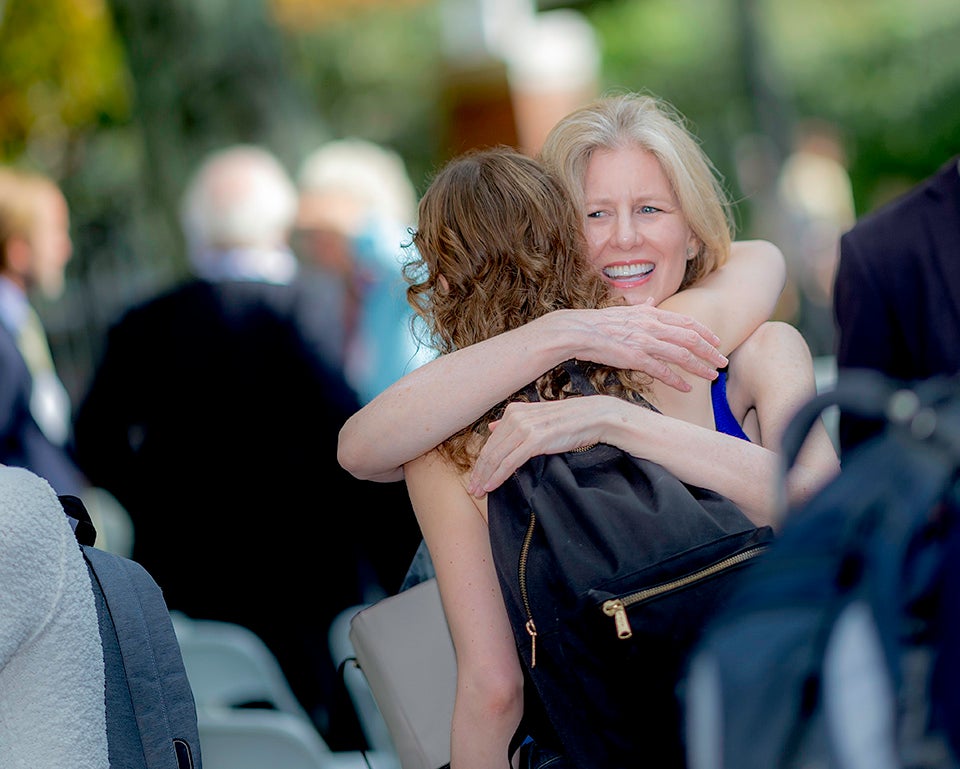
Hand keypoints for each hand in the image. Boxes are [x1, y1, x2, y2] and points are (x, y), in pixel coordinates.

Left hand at [469, 397, 617, 496]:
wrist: (596, 417)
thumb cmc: (571, 420)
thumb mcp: (538, 416)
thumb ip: (515, 422)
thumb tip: (492, 427)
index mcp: (515, 411)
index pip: (491, 441)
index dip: (481, 461)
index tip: (476, 477)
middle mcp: (516, 417)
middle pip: (490, 450)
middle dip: (479, 472)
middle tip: (472, 489)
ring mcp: (524, 428)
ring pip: (496, 457)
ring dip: (485, 477)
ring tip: (479, 492)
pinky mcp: (534, 440)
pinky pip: (509, 462)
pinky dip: (498, 476)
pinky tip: (491, 486)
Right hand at [566, 299, 725, 391]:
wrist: (579, 331)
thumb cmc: (599, 322)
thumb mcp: (624, 310)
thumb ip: (642, 307)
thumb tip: (651, 300)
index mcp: (651, 314)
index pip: (686, 322)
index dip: (705, 332)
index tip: (717, 342)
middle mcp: (651, 325)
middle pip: (690, 338)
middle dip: (710, 352)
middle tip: (723, 363)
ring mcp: (644, 341)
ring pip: (681, 354)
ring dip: (700, 366)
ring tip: (711, 377)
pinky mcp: (635, 357)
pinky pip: (661, 370)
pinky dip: (677, 380)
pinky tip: (687, 388)